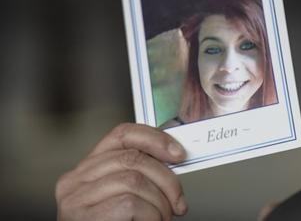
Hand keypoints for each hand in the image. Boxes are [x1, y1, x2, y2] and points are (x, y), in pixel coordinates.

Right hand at [55, 123, 187, 220]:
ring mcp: (75, 200)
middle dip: (167, 180)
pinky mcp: (82, 218)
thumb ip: (140, 176)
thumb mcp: (125, 197)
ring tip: (161, 219)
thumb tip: (175, 156)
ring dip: (159, 204)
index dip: (155, 138)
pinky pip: (130, 204)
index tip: (179, 153)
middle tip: (178, 203)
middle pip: (134, 159)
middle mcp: (75, 180)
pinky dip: (150, 216)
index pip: (122, 135)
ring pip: (135, 181)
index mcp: (88, 170)